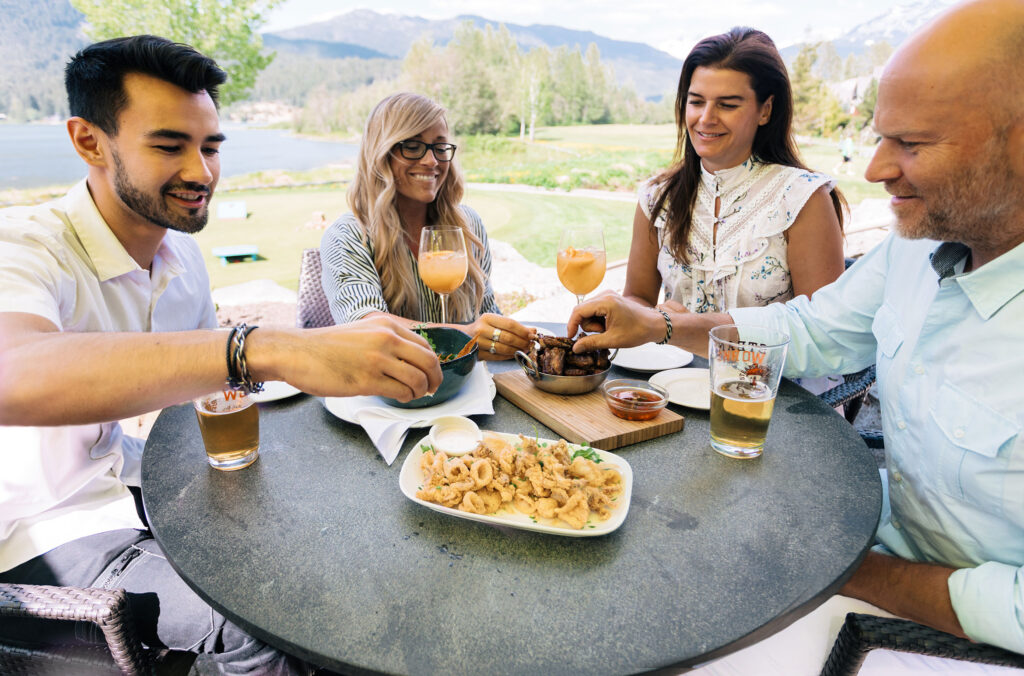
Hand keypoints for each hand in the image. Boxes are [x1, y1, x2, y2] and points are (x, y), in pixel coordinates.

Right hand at [270, 317, 443, 401]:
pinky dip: (405, 397)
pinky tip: (399, 396)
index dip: (433, 364)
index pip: (425, 345)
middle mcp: (385, 339)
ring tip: (411, 395)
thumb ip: (386, 341)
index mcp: (386, 326)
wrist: (298, 352)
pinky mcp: (366, 380)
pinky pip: (400, 391)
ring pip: (417, 379)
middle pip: (428, 362)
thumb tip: (410, 361)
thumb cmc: (327, 346)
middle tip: (432, 389)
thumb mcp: (363, 332)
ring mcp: (377, 359)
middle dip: (435, 379)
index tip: (431, 374)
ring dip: (420, 391)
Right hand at [471, 314, 536, 360]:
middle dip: (522, 342)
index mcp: (487, 318)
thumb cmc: (484, 328)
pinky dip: (508, 356)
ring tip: (524, 350)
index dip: (523, 331)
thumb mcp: (496, 322)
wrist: (462, 337)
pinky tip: (514, 354)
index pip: (510, 324)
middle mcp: (481, 329)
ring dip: (516, 350)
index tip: (532, 335)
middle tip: (530, 345)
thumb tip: (533, 331)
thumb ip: (514, 326)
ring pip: (503, 349)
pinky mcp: (477, 354)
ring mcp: (478, 343)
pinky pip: (497, 357)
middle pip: (507, 337)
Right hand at [566, 292, 661, 352]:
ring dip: (594, 324)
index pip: (578, 311)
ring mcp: (608, 295)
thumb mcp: (612, 340)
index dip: (571, 325)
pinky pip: (595, 310)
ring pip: (588, 312)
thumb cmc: (637, 331)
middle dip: (588, 326)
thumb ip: (591, 343)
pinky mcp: (610, 299)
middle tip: (603, 334)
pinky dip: (598, 320)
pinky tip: (609, 326)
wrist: (654, 324)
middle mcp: (605, 294)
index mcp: (606, 302)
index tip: (571, 337)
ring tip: (608, 330)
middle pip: (582, 311)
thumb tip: (575, 348)